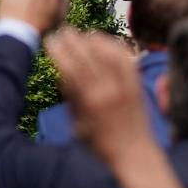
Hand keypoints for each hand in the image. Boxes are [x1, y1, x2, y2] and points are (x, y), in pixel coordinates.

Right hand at [45, 28, 153, 170]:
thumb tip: (62, 74)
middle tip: (63, 31)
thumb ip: (71, 99)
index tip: (50, 41)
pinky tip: (106, 42)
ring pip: (109, 53)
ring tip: (83, 33)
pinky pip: (126, 59)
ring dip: (95, 40)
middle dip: (74, 40)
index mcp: (90, 102)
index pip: (71, 68)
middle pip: (89, 56)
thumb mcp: (76, 126)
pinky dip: (115, 47)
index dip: (59, 51)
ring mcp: (126, 86)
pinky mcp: (137, 85)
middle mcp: (109, 90)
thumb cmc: (100, 146)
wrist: (134, 156)